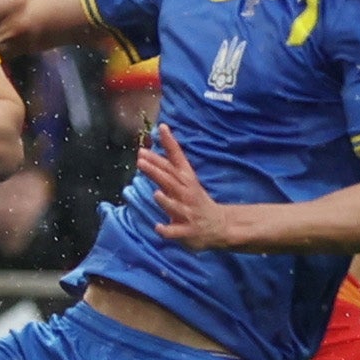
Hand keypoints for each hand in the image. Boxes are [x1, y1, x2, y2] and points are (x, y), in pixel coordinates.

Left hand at [138, 124, 232, 248]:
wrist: (218, 225)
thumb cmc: (195, 200)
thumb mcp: (185, 179)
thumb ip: (168, 164)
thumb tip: (150, 146)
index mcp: (186, 180)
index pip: (176, 159)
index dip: (170, 143)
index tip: (162, 127)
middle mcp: (187, 194)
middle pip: (170, 180)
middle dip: (156, 171)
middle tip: (140, 160)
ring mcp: (188, 213)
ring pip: (176, 206)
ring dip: (166, 201)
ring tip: (156, 194)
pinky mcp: (187, 231)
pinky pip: (176, 232)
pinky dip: (168, 230)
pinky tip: (159, 228)